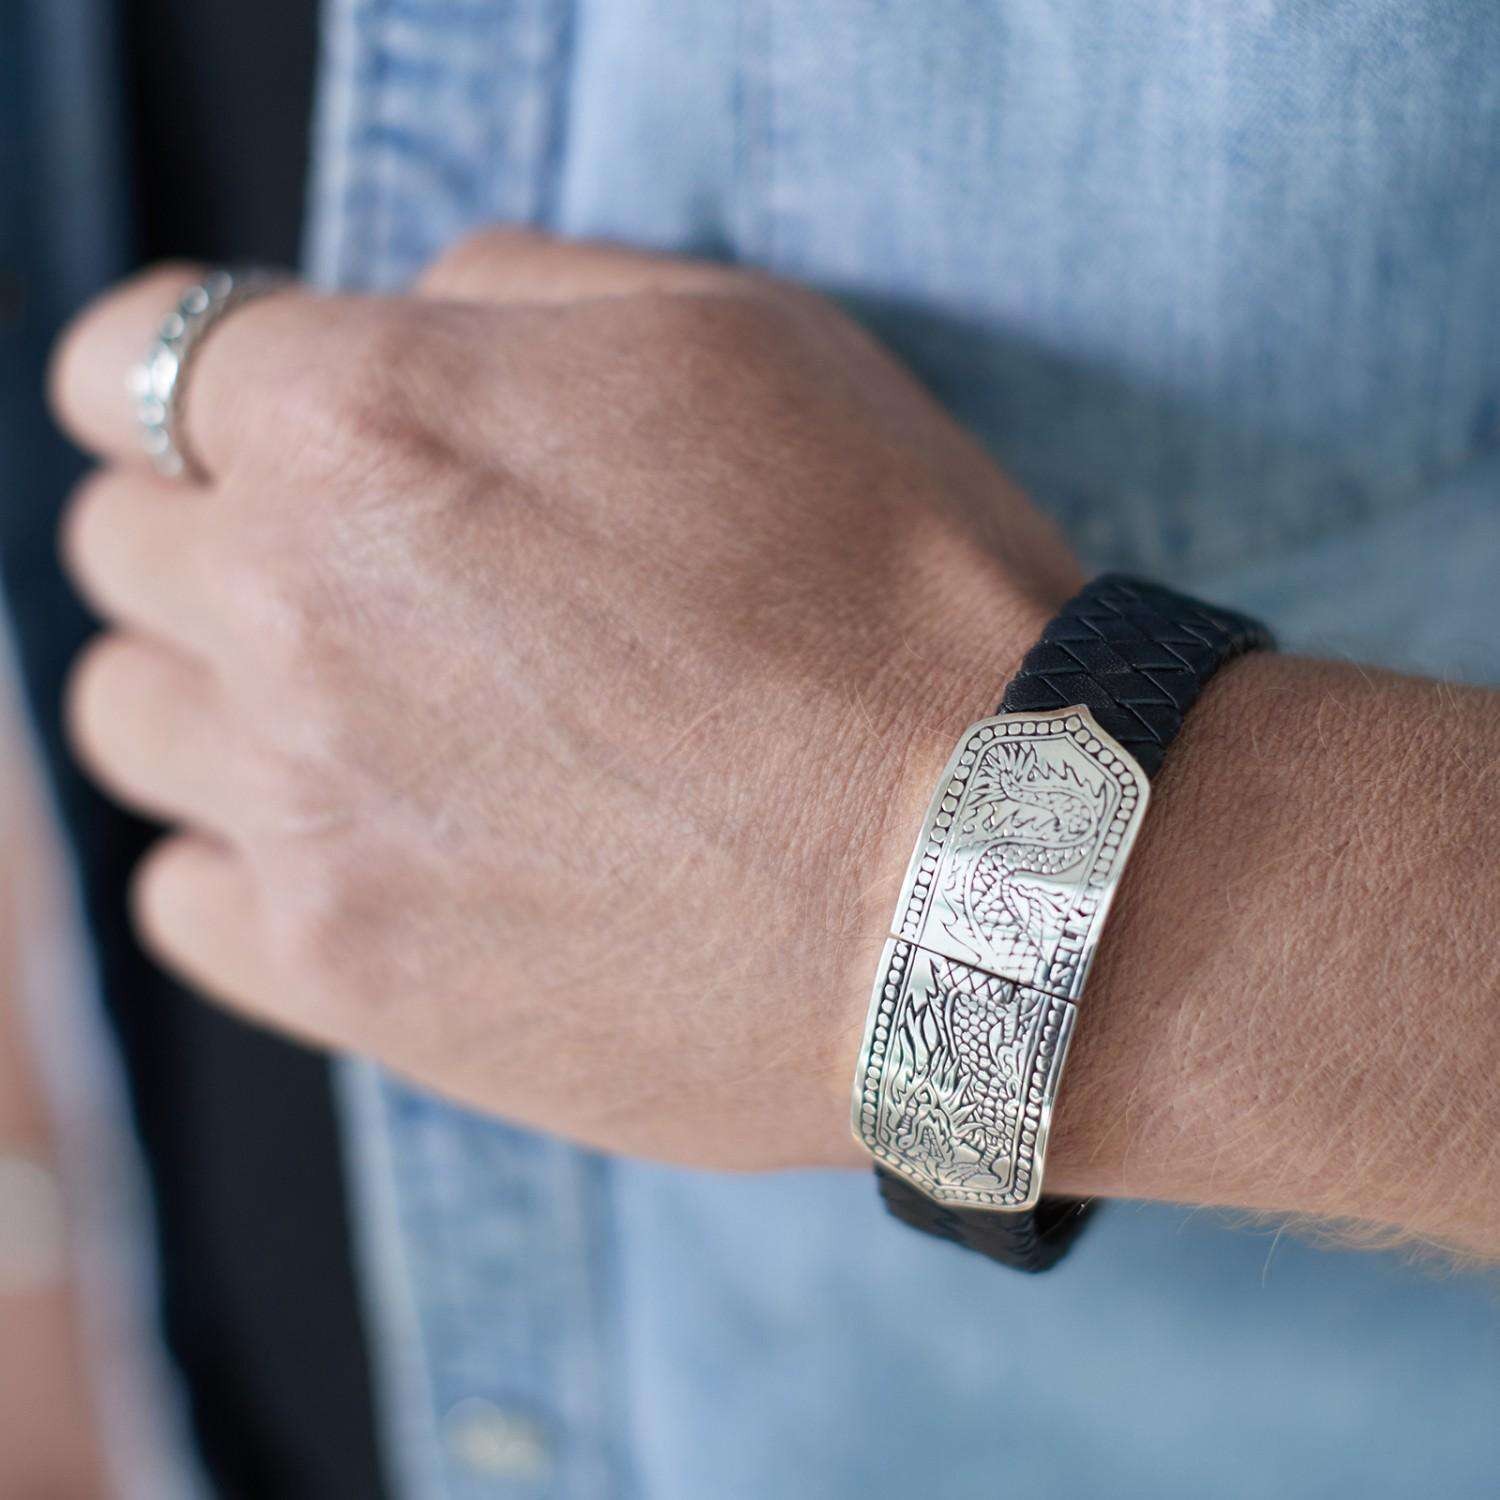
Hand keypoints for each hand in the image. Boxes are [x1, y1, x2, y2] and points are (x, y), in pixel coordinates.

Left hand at [49, 229, 1079, 1170]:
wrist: (988, 874)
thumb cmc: (894, 590)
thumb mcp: (740, 339)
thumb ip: (513, 293)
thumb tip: (404, 322)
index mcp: (366, 420)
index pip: (134, 365)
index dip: (197, 387)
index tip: (259, 428)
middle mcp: (293, 608)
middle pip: (122, 547)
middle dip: (219, 532)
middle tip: (364, 575)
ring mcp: (307, 809)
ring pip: (131, 717)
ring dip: (216, 693)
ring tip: (368, 719)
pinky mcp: (350, 977)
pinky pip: (184, 898)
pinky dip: (243, 856)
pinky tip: (365, 845)